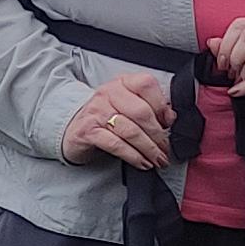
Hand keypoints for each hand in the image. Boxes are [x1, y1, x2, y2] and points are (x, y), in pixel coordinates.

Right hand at [55, 69, 175, 168]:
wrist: (73, 128)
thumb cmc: (105, 116)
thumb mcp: (127, 105)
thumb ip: (150, 107)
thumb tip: (171, 116)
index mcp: (122, 83)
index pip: (147, 85)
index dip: (161, 105)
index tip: (169, 123)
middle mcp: (108, 93)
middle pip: (141, 112)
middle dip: (158, 135)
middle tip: (165, 149)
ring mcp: (97, 111)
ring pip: (131, 131)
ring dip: (148, 149)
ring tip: (157, 159)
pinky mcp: (89, 131)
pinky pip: (116, 144)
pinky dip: (133, 156)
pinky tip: (142, 162)